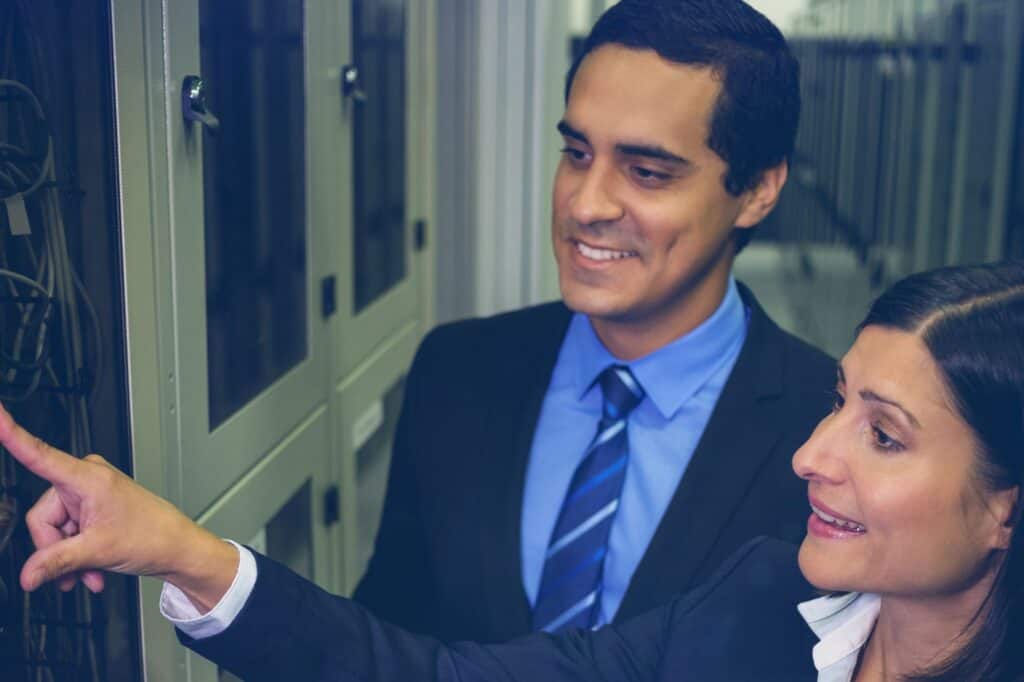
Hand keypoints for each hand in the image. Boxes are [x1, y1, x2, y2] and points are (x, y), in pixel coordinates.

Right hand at [0, 404, 238, 611]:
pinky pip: (67, 533)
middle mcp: (85, 478)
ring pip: (54, 531)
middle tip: (75, 570)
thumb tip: (27, 575)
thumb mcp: (97, 552)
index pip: (39, 454)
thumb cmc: (152, 536)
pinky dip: (76, 555)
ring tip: (88, 573)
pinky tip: (90, 571)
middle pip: (43, 517)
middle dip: (55, 549)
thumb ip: (55, 562)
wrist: (177, 548)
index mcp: (87, 477)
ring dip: (68, 557)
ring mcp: (88, 494)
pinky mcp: (92, 508)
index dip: (11, 434)